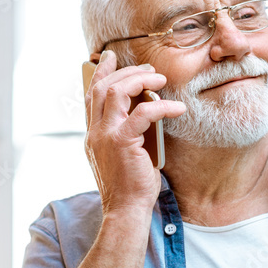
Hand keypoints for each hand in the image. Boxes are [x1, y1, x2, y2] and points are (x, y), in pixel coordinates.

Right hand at [84, 50, 185, 216]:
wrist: (125, 210)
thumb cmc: (129, 186)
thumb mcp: (122, 155)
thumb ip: (125, 133)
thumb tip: (144, 110)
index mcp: (93, 134)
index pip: (91, 95)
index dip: (101, 73)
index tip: (112, 58)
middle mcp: (94, 132)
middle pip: (102, 87)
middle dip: (125, 71)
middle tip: (148, 69)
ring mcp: (105, 136)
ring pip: (116, 92)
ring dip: (139, 80)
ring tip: (160, 79)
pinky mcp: (122, 142)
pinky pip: (142, 112)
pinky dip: (161, 105)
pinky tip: (177, 108)